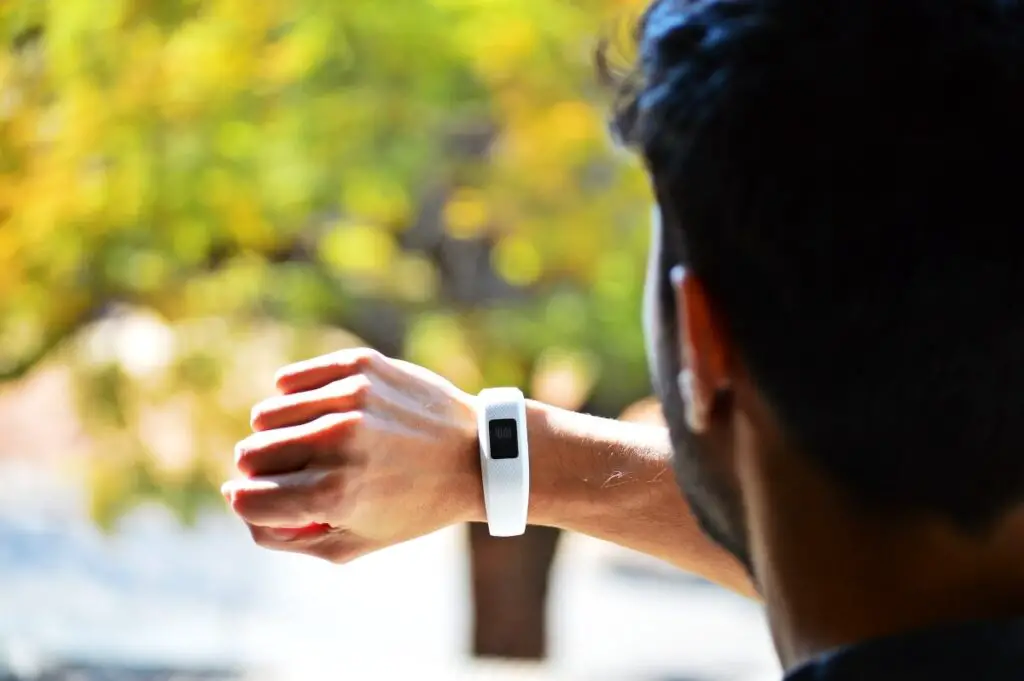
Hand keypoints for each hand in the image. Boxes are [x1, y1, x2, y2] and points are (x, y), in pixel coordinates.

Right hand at [222, 348, 481, 563]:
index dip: (249, 501)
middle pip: (250, 455)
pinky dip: (294, 397)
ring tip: (307, 441)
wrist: (477, 454)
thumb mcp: (355, 543)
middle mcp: (337, 442)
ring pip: (266, 414)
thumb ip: (288, 535)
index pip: (247, 498)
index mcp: (334, 495)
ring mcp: (349, 399)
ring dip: (276, 432)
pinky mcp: (359, 367)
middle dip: (260, 469)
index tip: (261, 498)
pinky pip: (290, 380)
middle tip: (292, 472)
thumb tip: (238, 502)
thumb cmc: (414, 506)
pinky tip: (317, 411)